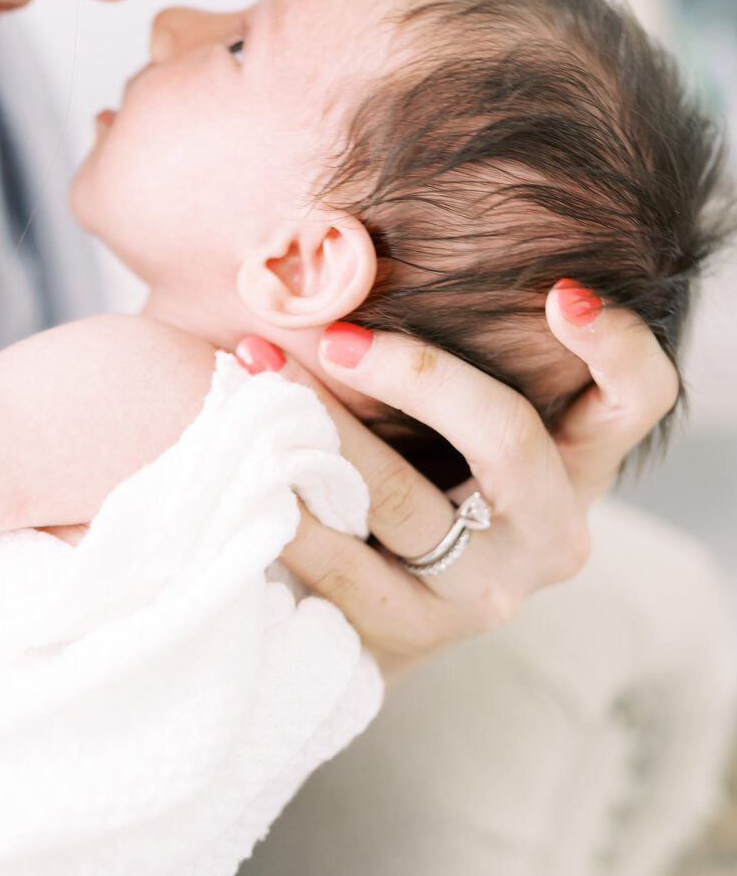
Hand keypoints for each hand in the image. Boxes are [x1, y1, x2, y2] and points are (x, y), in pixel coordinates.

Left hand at [239, 283, 678, 680]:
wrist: (350, 623)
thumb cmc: (400, 484)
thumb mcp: (447, 426)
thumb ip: (443, 362)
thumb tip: (350, 240)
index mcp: (574, 467)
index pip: (637, 398)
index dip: (617, 343)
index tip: (558, 291)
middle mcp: (548, 535)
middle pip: (509, 437)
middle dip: (417, 373)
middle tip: (334, 335)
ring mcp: (482, 594)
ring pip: (401, 497)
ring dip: (317, 423)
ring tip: (253, 365)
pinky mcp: (409, 635)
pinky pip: (338, 559)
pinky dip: (283, 499)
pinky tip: (239, 456)